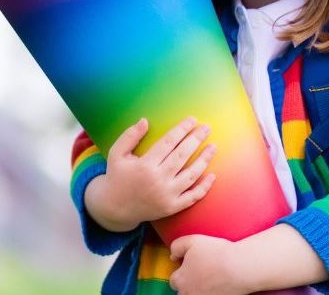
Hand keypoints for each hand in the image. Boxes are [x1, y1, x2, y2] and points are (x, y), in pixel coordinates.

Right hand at [84, 116, 215, 231]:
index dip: (181, 130)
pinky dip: (204, 187)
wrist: (115, 208)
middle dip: (196, 139)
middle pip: (182, 156)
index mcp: (144, 165)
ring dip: (204, 160)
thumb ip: (130, 136)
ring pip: (191, 175)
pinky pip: (192, 197)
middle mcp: (157, 180)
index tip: (192, 120)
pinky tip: (212, 175)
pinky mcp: (172, 207)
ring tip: (213, 147)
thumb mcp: (116, 154)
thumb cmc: (117, 176)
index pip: (168, 142)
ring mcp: (166, 196)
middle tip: (206, 128)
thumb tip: (145, 121)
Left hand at [169, 235, 252, 294]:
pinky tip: (218, 286)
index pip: (174, 281)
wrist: (240, 267)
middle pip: (183, 292)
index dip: (181, 273)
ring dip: (198, 291)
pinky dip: (212, 293)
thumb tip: (173, 256)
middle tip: (200, 275)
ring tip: (209, 281)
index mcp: (181, 280)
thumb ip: (176, 246)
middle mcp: (189, 293)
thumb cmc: (216, 253)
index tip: (190, 267)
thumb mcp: (192, 241)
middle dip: (188, 285)